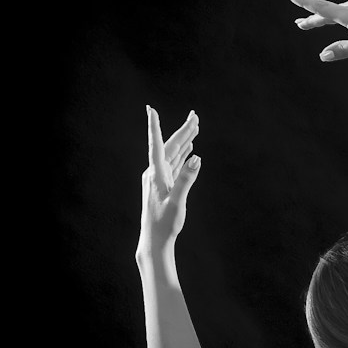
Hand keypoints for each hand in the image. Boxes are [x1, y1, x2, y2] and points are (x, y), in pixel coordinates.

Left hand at [136, 105, 200, 260]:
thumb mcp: (177, 202)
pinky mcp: (164, 185)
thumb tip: (196, 158)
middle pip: (170, 146)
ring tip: (195, 128)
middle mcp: (155, 172)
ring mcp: (159, 178)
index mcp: (156, 173)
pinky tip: (189, 150)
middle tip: (195, 116)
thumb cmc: (165, 223)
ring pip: (173, 154)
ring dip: (185, 141)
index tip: (151, 109)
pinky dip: (182, 155)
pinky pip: (174, 164)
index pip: (156, 144)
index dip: (154, 126)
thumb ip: (187, 179)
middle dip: (183, 131)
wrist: (155, 239)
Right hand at [288, 0, 347, 62]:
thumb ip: (343, 50)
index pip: (320, 8)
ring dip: (331, 17)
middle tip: (301, 24)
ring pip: (343, 11)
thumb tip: (323, 56)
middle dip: (314, 19)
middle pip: (329, 13)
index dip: (304, 3)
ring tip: (323, 21)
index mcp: (347, 14)